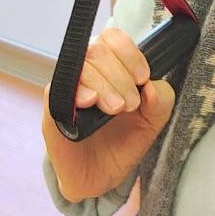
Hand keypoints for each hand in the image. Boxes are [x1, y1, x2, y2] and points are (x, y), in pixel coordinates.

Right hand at [41, 27, 176, 203]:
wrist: (100, 177)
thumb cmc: (122, 142)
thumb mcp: (152, 122)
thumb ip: (161, 100)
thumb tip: (152, 85)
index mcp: (110, 66)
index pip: (113, 37)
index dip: (129, 52)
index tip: (143, 78)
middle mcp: (87, 71)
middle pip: (97, 49)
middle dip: (120, 75)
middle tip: (130, 104)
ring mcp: (69, 88)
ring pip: (81, 66)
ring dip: (104, 85)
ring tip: (116, 109)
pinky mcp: (53, 108)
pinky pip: (58, 88)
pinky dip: (77, 91)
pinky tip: (89, 102)